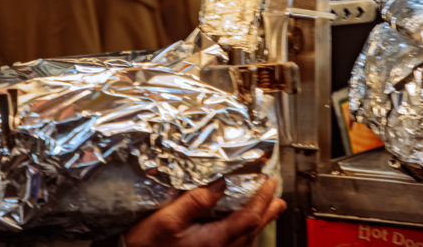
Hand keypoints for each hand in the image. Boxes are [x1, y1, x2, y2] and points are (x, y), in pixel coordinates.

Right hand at [124, 178, 285, 246]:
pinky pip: (235, 243)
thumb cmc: (145, 246)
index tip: (269, 182)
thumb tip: (219, 183)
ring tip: (267, 208)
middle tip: (277, 195)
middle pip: (252, 229)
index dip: (262, 198)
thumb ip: (195, 201)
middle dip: (267, 210)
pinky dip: (244, 230)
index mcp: (214, 240)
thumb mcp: (167, 219)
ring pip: (246, 238)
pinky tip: (240, 226)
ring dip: (258, 220)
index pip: (249, 217)